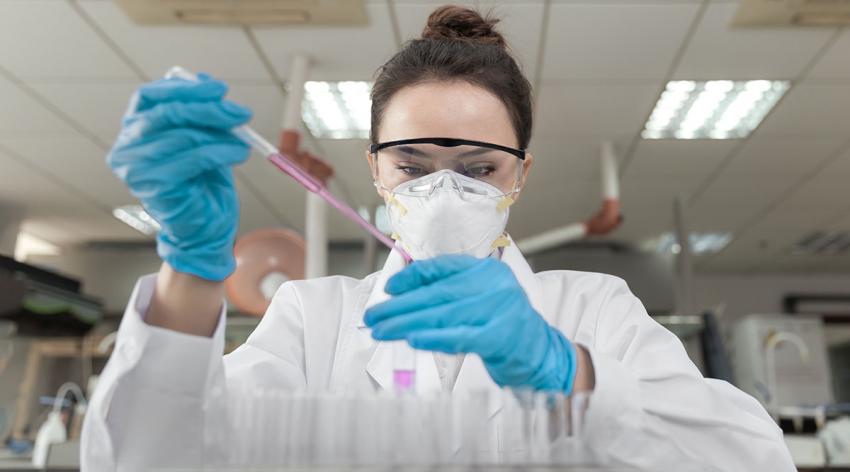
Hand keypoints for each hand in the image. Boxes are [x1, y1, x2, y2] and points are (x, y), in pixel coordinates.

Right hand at [107, 73, 251, 280]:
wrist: (205, 227)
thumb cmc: (202, 182)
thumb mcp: (201, 139)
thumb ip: (199, 112)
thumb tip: (208, 81)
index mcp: (132, 131)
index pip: (149, 97)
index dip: (184, 88)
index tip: (219, 89)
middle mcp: (126, 148)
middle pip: (167, 113)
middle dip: (209, 109)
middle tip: (241, 112)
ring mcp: (136, 168)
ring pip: (183, 135)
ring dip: (220, 133)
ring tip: (243, 139)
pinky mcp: (155, 186)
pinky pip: (194, 158)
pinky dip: (222, 151)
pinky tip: (239, 153)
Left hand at [365, 255, 577, 392]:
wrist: (542, 353)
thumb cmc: (503, 326)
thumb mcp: (480, 300)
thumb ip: (449, 293)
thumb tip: (402, 294)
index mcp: (487, 270)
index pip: (443, 267)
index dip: (412, 277)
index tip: (389, 289)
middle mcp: (495, 285)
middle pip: (437, 293)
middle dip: (400, 305)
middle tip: (372, 316)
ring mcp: (499, 309)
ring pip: (443, 314)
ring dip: (406, 323)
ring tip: (381, 330)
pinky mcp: (500, 337)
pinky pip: (459, 336)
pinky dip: (432, 338)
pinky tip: (411, 339)